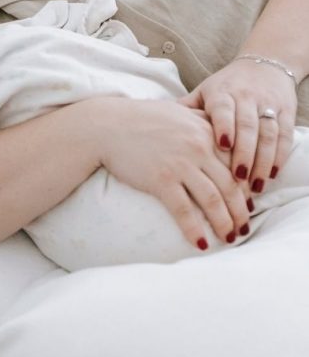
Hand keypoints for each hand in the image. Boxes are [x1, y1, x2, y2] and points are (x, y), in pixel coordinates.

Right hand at [95, 97, 249, 248]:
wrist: (107, 125)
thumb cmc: (141, 118)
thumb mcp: (179, 112)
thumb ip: (201, 121)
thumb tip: (218, 135)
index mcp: (206, 131)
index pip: (236, 164)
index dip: (245, 188)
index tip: (248, 205)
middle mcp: (199, 148)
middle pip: (230, 185)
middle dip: (240, 211)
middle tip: (244, 228)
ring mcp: (180, 165)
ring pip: (212, 200)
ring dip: (224, 223)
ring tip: (229, 238)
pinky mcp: (160, 180)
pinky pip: (183, 210)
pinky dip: (194, 229)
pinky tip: (200, 243)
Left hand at [179, 59, 297, 193]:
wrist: (264, 65)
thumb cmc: (226, 86)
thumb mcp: (203, 93)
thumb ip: (185, 110)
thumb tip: (152, 123)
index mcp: (223, 93)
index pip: (224, 109)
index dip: (224, 126)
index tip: (222, 146)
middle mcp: (247, 97)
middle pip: (248, 126)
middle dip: (245, 153)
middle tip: (237, 179)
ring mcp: (268, 105)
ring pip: (268, 134)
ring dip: (263, 161)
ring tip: (255, 186)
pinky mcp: (286, 112)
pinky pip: (285, 136)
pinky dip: (280, 156)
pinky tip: (272, 175)